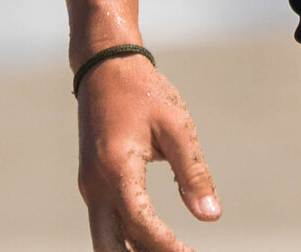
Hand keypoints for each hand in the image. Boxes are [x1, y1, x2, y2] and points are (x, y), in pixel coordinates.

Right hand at [76, 54, 220, 251]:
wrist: (104, 66)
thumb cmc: (144, 92)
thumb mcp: (176, 126)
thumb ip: (193, 172)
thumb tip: (211, 216)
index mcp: (116, 170)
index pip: (141, 225)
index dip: (168, 247)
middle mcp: (95, 185)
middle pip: (109, 247)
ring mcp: (89, 186)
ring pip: (104, 239)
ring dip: (130, 251)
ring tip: (167, 251)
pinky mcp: (92, 183)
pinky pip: (104, 222)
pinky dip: (125, 238)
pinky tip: (151, 241)